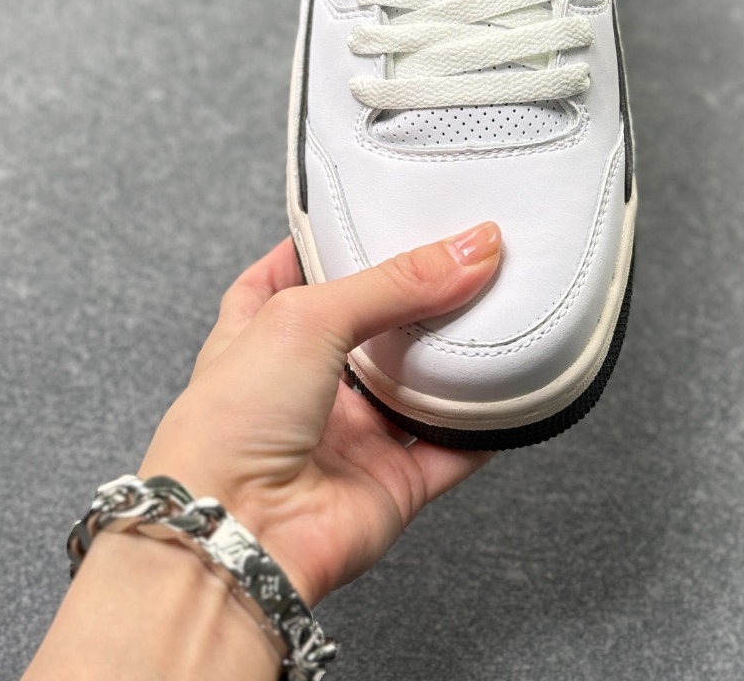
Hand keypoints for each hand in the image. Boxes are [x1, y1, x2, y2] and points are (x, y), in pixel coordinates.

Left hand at [140, 222, 501, 608]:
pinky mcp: (392, 481)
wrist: (237, 535)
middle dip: (418, 291)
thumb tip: (471, 247)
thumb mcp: (307, 314)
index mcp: (262, 329)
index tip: (386, 208)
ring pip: (420, 381)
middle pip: (375, 322)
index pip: (299, 268)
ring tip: (503, 300)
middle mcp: (306, 380)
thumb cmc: (230, 423)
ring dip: (458, 351)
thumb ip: (395, 280)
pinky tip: (514, 387)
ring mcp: (350, 433)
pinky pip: (454, 447)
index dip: (338, 239)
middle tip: (467, 251)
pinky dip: (486, 422)